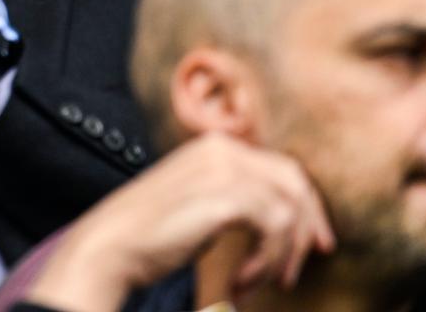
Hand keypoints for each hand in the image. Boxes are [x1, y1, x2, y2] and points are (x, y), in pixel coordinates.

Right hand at [27, 133, 335, 311]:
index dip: (306, 206)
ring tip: (266, 280)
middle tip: (307, 260)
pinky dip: (268, 260)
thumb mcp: (198, 202)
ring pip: (289, 208)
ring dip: (283, 253)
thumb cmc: (150, 232)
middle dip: (308, 225)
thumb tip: (282, 216)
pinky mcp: (225, 197)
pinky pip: (275, 228)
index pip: (281, 168)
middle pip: (294, 182)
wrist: (112, 244)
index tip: (314, 240)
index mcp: (214, 146)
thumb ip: (233, 196)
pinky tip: (245, 280)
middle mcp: (222, 149)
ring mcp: (224, 169)